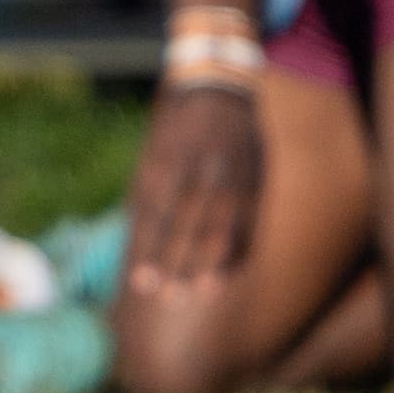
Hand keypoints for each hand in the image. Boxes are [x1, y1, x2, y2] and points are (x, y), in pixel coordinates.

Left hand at [124, 83, 264, 292]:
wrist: (218, 93)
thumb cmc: (174, 136)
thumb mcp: (152, 157)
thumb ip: (147, 198)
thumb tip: (138, 248)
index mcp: (165, 163)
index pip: (155, 216)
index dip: (149, 252)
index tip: (141, 284)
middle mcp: (199, 170)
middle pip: (187, 226)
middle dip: (177, 264)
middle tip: (167, 298)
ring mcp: (231, 177)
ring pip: (221, 228)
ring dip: (210, 264)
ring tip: (198, 294)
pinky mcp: (255, 183)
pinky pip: (248, 224)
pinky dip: (238, 252)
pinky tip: (227, 276)